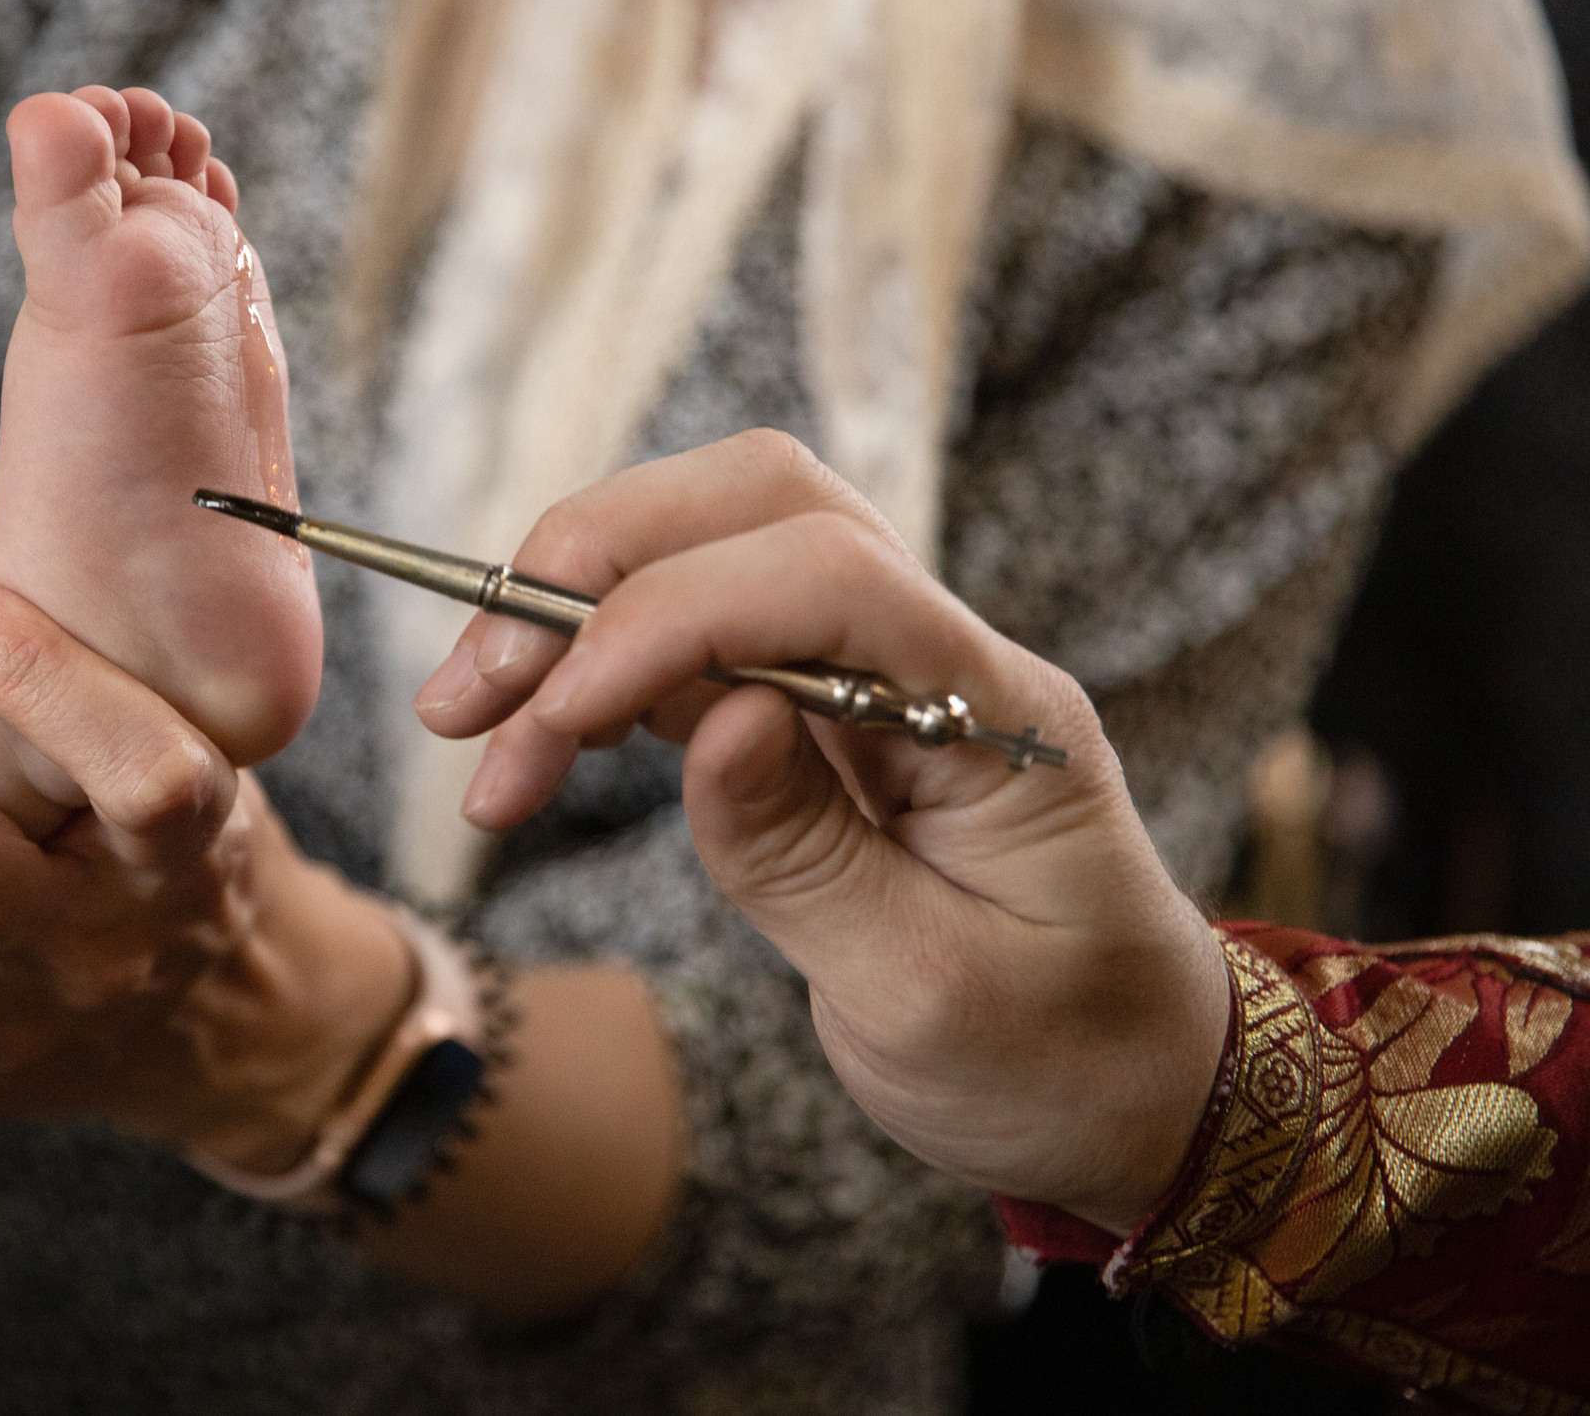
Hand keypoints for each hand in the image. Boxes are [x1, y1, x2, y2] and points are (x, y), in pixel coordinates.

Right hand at [414, 430, 1228, 1233]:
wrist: (1129, 1091)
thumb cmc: (1052, 1060)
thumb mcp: (927, 996)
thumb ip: (808, 855)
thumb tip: (715, 722)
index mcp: (999, 712)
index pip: (826, 579)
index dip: (671, 616)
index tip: (555, 712)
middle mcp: (939, 655)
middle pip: (758, 506)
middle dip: (592, 565)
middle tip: (470, 687)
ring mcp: (878, 673)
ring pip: (709, 551)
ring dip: (571, 614)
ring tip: (468, 726)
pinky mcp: (821, 713)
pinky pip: (694, 640)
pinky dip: (596, 672)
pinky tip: (533, 740)